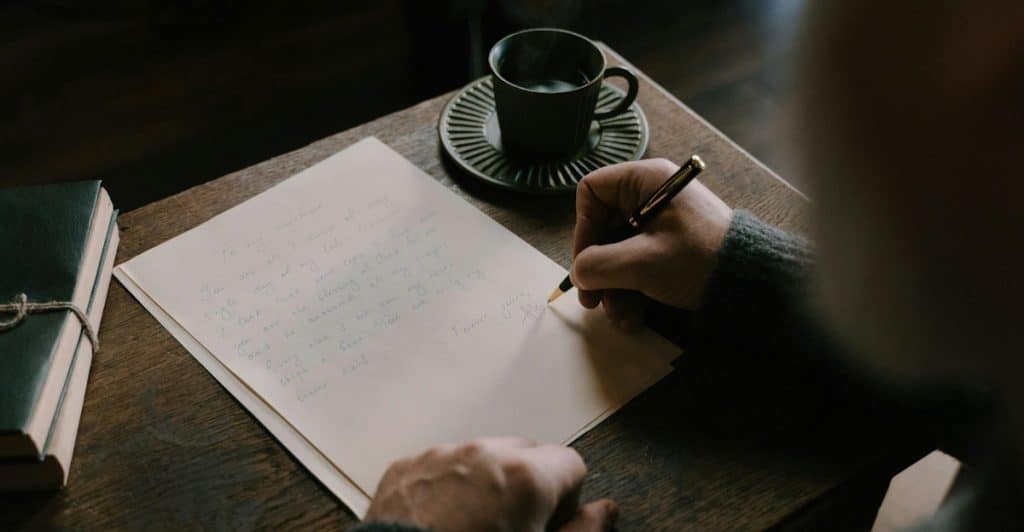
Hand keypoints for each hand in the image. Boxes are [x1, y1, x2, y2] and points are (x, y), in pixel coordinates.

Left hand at [365, 437, 616, 531]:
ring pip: (481, 457)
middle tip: (515, 527)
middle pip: (526, 454)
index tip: (551, 525)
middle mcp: (484, 454)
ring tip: (474, 526)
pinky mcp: (405, 468)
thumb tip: (605, 510)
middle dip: (528, 484)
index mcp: (526, 477)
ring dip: (487, 482)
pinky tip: (442, 522)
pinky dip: (448, 486)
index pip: (571, 463)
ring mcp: (440, 457)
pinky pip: (441, 465)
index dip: (567, 498)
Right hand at [572, 158, 732, 327]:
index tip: (586, 262)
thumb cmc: (699, 260)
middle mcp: (650, 196)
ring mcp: (661, 222)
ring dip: (613, 288)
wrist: (752, 282)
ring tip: (620, 318)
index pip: (592, 192)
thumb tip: (579, 273)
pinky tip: (633, 318)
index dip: (582, 228)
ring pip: (618, 251)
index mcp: (645, 181)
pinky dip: (631, 289)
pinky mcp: (670, 246)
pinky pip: (637, 263)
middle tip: (593, 302)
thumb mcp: (641, 263)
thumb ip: (598, 265)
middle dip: (598, 269)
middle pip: (602, 227)